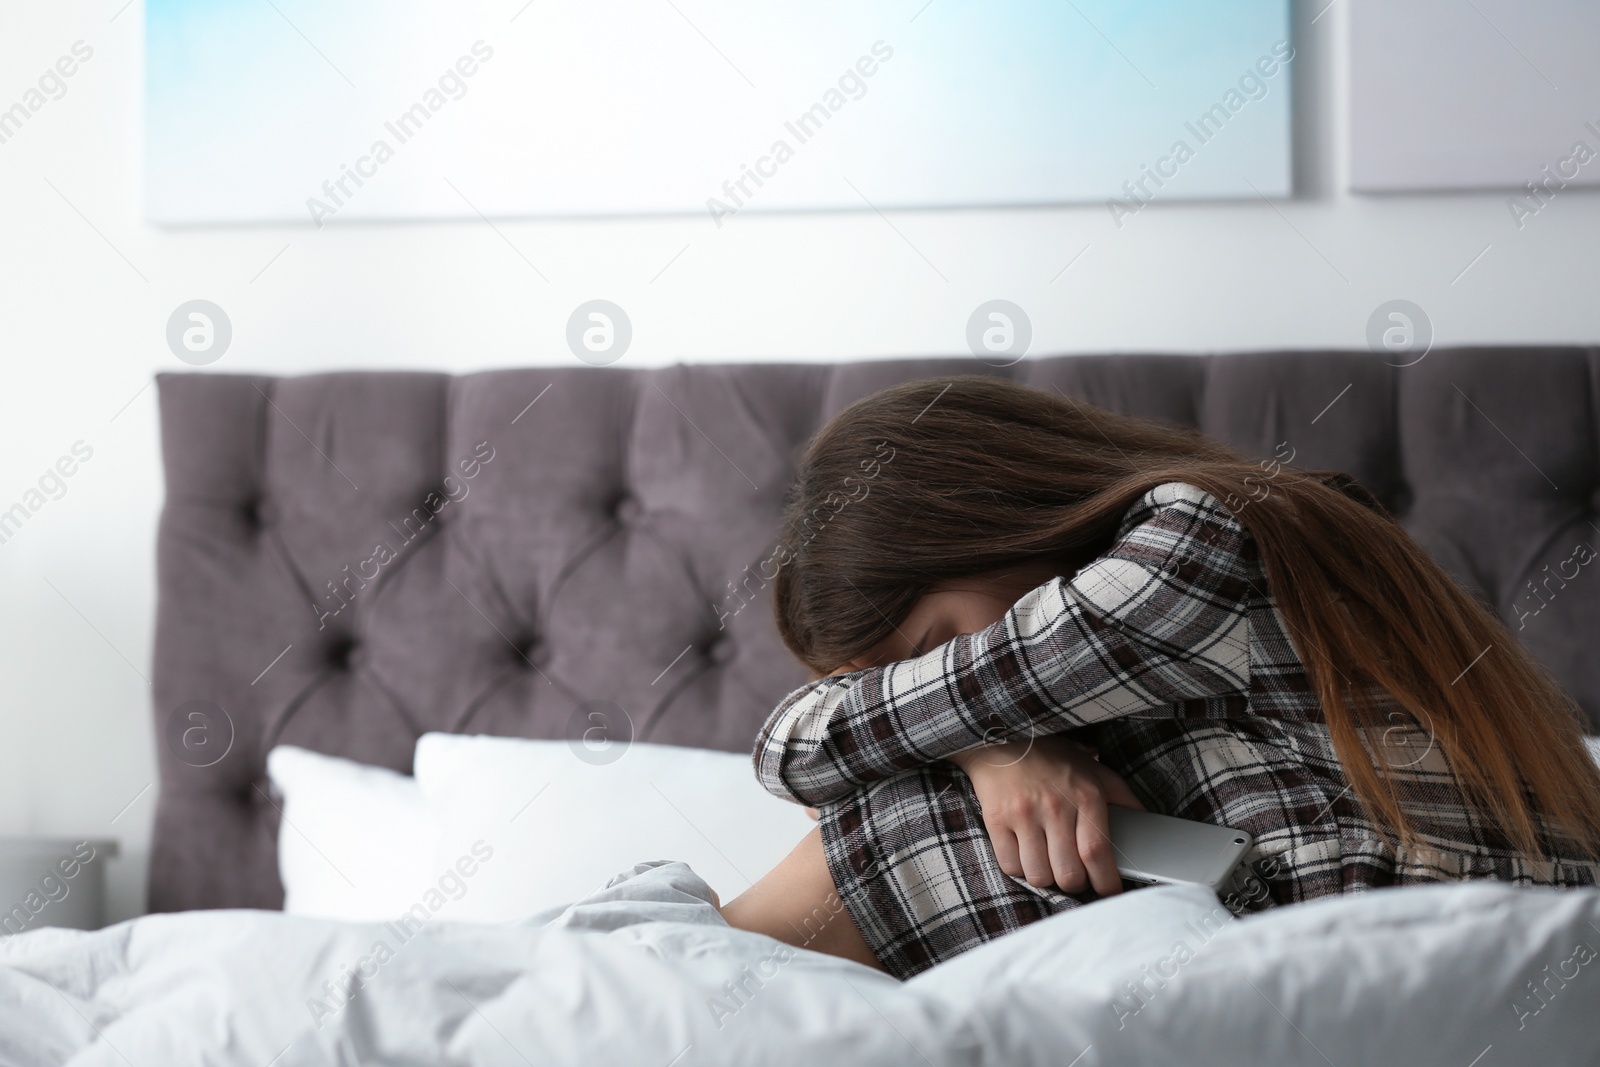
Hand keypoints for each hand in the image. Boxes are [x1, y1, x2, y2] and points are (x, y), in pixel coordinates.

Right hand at [949, 735, 1144, 896]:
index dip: (1105, 882)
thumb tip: (1147, 827)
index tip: (1108, 890)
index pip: (1097, 853)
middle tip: (1076, 875)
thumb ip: (1124, 800)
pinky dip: (1020, 868)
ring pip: (1039, 875)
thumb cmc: (1053, 760)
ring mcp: (1022, 813)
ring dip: (1047, 877)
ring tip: (1049, 862)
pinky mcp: (996, 819)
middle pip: (1069, 873)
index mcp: (1085, 795)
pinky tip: (1026, 853)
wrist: (1002, 739)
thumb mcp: (1096, 772)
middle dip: (1076, 884)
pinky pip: (1010, 866)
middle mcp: (1054, 805)